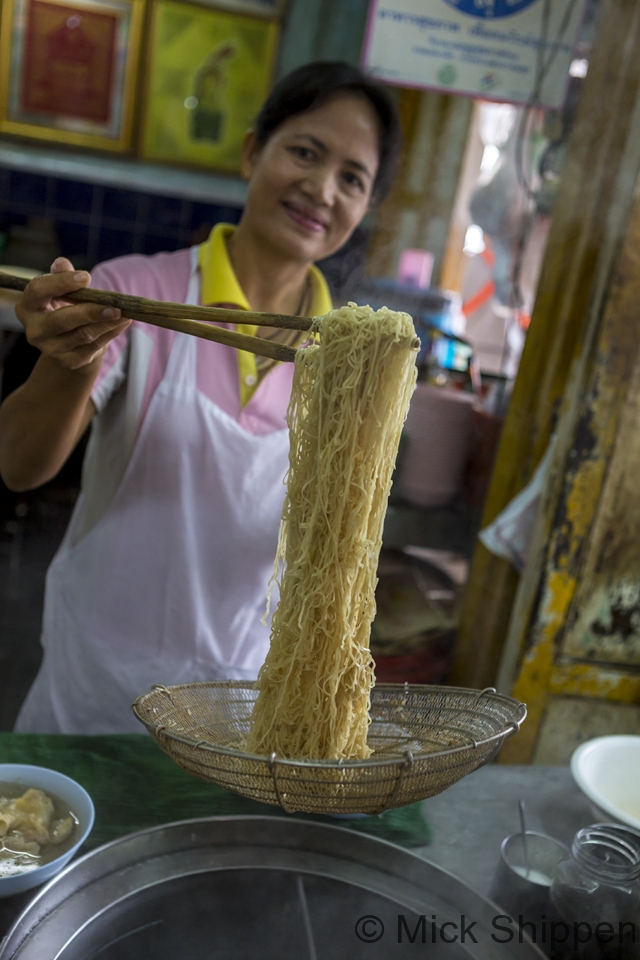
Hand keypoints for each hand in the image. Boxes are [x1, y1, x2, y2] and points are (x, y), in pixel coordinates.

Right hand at [16, 257, 130, 370]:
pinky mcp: (70, 361)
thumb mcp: (59, 288)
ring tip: (125, 312)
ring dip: (107, 323)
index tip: (86, 277)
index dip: (61, 282)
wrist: (67, 339)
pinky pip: (94, 346)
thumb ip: (61, 275)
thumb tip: (62, 264)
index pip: (39, 291)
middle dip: (91, 312)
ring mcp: (52, 349)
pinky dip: (111, 333)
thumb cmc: (62, 306)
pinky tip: (123, 323)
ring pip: (84, 335)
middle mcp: (35, 331)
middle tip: (115, 305)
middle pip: (62, 320)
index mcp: (27, 307)